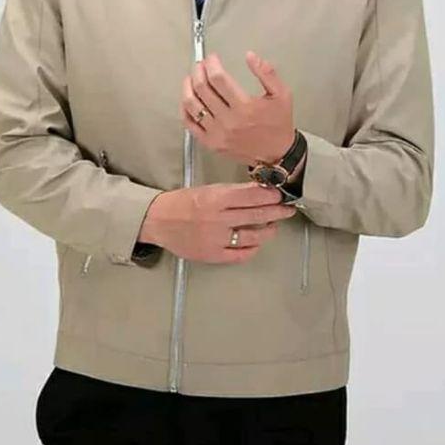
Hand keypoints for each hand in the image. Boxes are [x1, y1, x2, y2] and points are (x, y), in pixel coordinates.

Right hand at [138, 182, 297, 263]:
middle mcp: (218, 219)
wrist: (158, 221)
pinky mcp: (213, 255)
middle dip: (276, 212)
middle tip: (287, 209)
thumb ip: (231, 193)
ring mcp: (216, 239)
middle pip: (257, 215)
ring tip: (273, 227)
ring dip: (268, 231)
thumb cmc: (182, 202)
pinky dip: (252, 250)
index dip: (270, 195)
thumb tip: (258, 192)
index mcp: (216, 198)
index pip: (252, 196)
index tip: (280, 194)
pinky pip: (240, 255)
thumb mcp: (207, 190)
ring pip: (253, 237)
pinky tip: (257, 244)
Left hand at [180, 50, 294, 165]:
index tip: (212, 59)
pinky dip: (185, 108)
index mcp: (245, 107)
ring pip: (191, 105)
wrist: (276, 154)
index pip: (218, 79)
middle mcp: (228, 121)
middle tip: (200, 65)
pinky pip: (190, 123)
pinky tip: (188, 99)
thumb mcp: (281, 94)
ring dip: (187, 87)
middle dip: (198, 71)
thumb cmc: (278, 124)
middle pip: (202, 89)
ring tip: (191, 78)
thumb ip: (267, 73)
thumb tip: (250, 56)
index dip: (212, 64)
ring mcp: (217, 133)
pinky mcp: (210, 143)